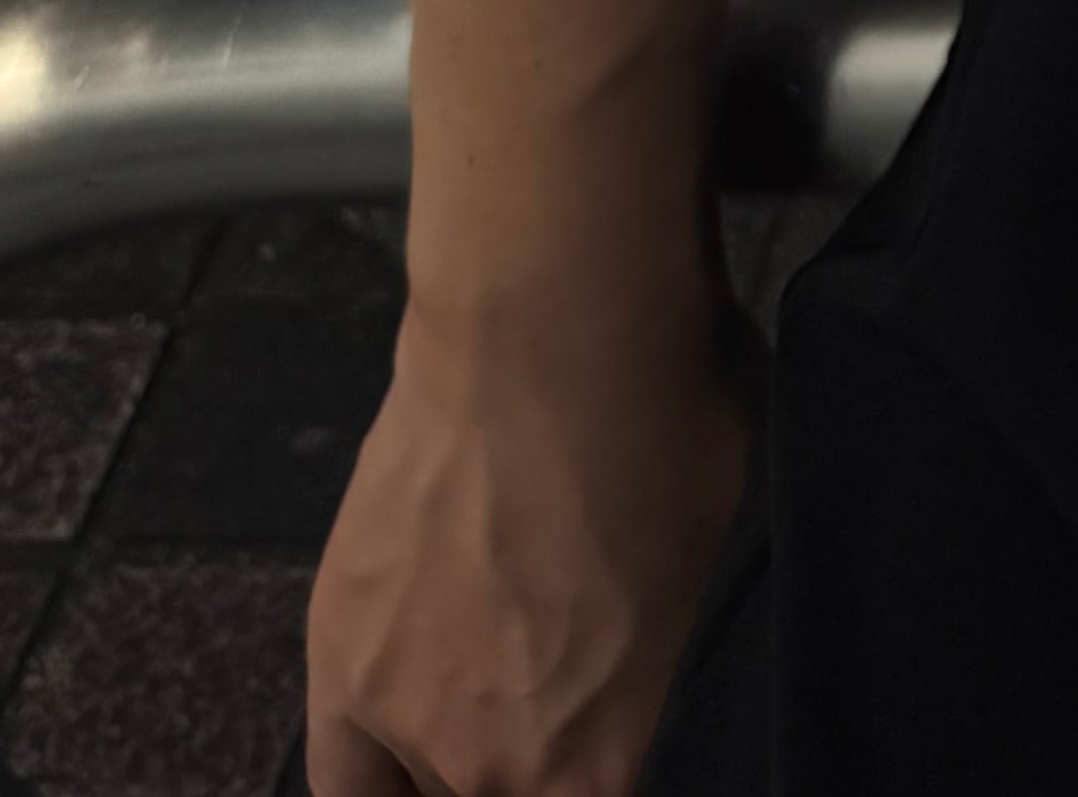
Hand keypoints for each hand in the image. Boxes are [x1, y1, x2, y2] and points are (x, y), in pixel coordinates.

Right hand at [305, 275, 751, 796]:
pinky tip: (414, 747)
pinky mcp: (339, 660)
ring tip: (510, 710)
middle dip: (553, 770)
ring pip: (438, 787)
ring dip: (469, 767)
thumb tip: (681, 687)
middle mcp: (495, 769)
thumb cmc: (682, 418)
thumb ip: (692, 668)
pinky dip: (380, 780)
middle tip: (579, 712)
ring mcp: (405, 719)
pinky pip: (346, 773)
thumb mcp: (738, 558)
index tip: (631, 747)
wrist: (554, 327)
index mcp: (609, 764)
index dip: (627, 773)